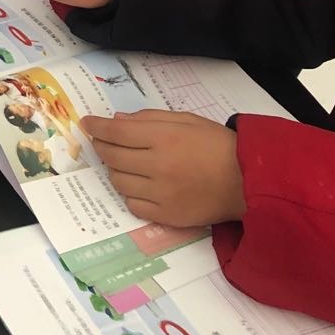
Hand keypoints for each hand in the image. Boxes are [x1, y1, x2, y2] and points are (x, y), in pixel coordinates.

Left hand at [83, 110, 244, 226]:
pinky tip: (137, 184)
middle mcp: (158, 165)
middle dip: (101, 146)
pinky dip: (130, 193)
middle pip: (112, 156)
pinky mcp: (167, 215)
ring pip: (119, 181)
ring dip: (115, 170)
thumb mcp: (186, 120)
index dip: (97, 127)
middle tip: (101, 142)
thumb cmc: (218, 145)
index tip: (87, 124)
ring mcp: (161, 193)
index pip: (117, 132)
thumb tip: (117, 121)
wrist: (247, 181)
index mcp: (164, 137)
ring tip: (123, 163)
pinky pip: (133, 204)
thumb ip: (149, 118)